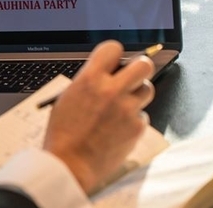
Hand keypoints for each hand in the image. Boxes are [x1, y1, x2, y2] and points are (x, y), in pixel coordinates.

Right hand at [43, 40, 154, 193]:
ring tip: (123, 103)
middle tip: (131, 76)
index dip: (114, 53)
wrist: (70, 163)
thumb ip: (89, 82)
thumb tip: (106, 74)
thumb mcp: (68, 97)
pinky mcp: (136, 127)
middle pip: (143, 64)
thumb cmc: (63, 132)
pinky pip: (143, 115)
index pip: (113, 48)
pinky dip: (133, 119)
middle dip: (138, 67)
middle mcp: (111, 90)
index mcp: (89, 79)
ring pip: (148, 89)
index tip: (113, 61)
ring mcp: (127, 109)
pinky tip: (118, 127)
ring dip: (138, 93)